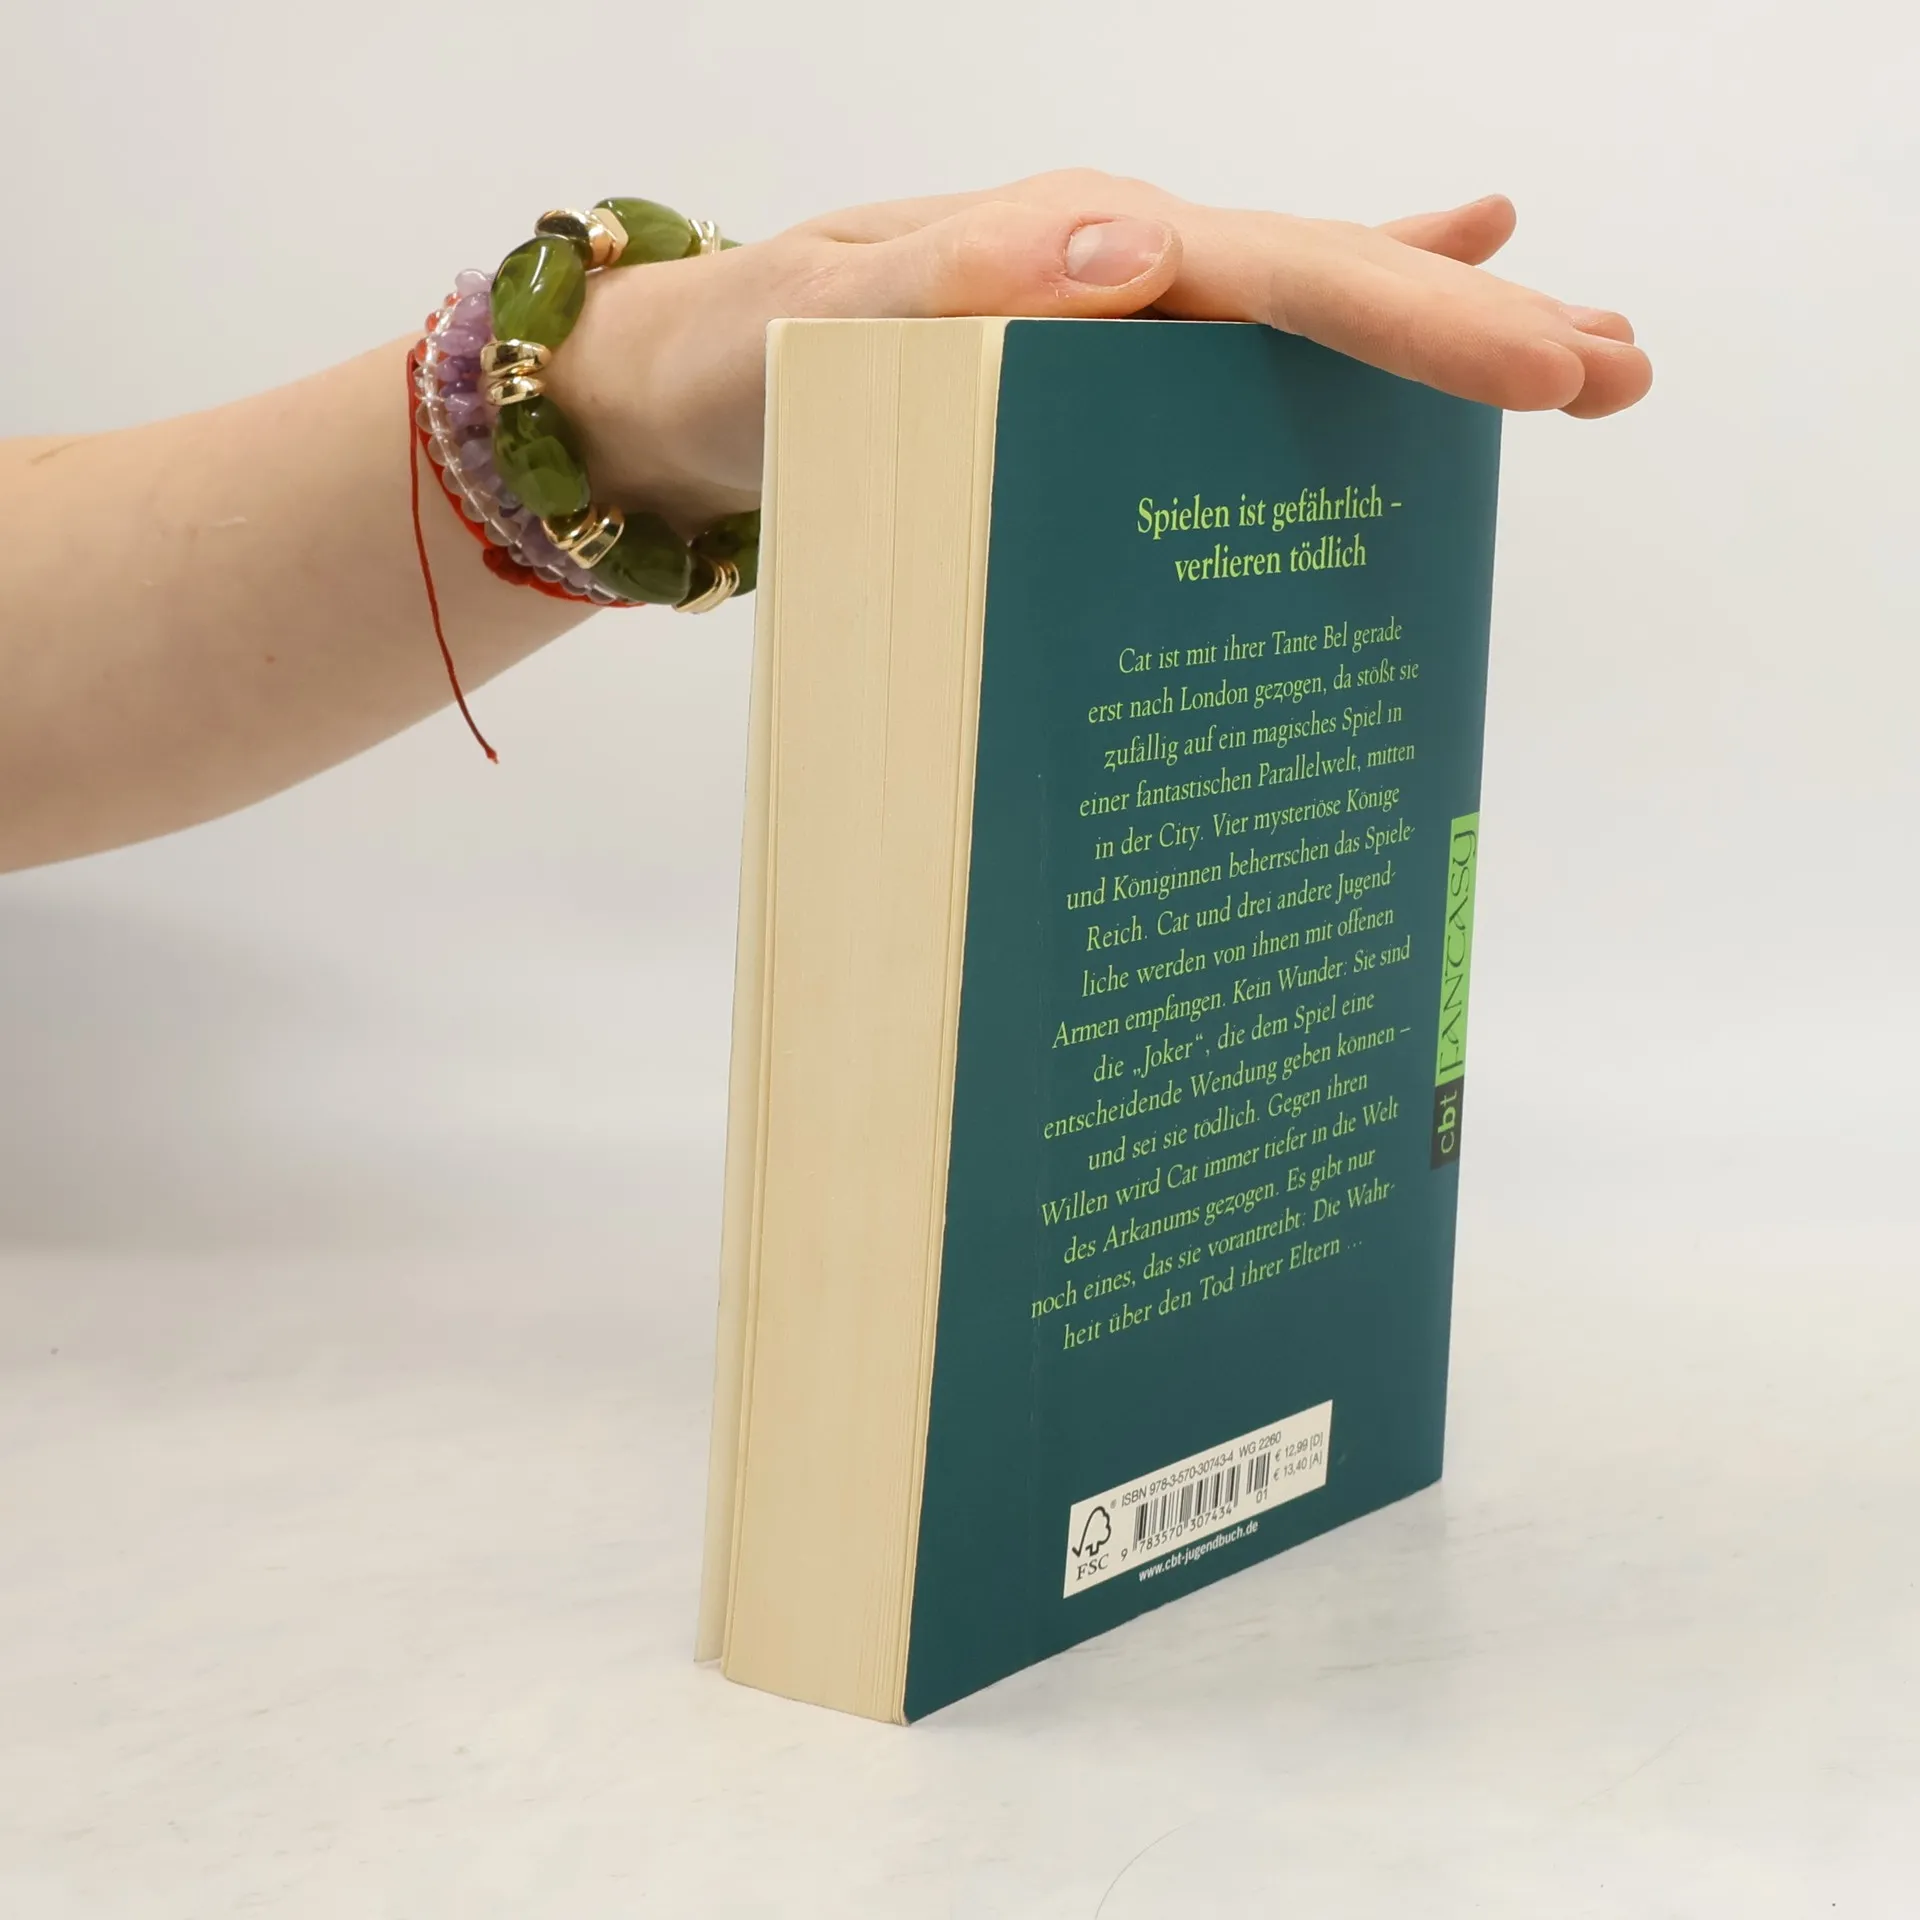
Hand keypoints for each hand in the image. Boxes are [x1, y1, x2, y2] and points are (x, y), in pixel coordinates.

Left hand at [548, 168, 1651, 530]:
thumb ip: (956, 287)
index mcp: (1072, 248)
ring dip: (1438, 329)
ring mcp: (1114, 310)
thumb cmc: (742, 360)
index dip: (1415, 321)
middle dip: (1470, 330)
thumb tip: (1138, 255)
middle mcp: (1114, 264)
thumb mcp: (818, 325)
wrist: (683, 391)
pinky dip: (1335, 330)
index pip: (1276, 276)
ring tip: (1582, 356)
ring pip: (1304, 316)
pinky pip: (1235, 343)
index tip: (1539, 369)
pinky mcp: (1094, 363)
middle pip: (1322, 284)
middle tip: (1616, 373)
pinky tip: (1442, 270)